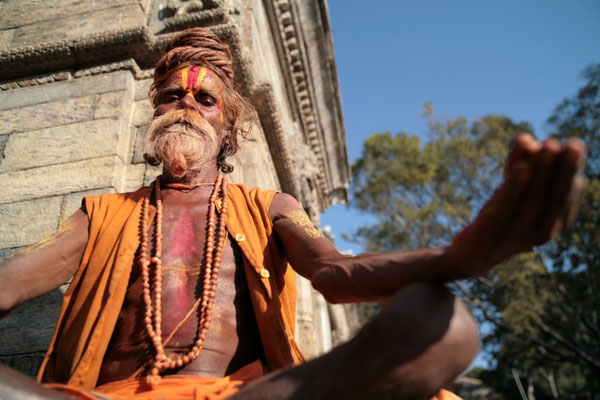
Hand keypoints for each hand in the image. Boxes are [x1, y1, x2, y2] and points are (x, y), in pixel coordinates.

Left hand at [449, 133, 585, 277]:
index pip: (566, 196)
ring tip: (549, 145)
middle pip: (554, 197)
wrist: (471, 254)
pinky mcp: (492, 234)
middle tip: (571, 143)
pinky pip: (506, 209)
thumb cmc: (499, 215)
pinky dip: (515, 187)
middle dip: (563, 168)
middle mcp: (542, 233)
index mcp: (555, 224)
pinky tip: (522, 168)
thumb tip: (525, 138)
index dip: (570, 171)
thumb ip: (519, 162)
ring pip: (533, 200)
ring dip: (543, 171)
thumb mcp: (511, 187)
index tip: (573, 145)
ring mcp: (517, 236)